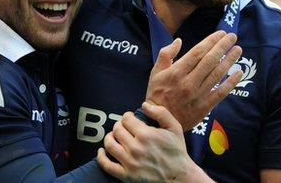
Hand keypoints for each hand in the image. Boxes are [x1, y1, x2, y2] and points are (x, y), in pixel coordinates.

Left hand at [97, 102, 213, 182]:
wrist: (179, 178)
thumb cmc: (177, 152)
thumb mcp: (175, 128)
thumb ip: (161, 112)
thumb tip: (144, 105)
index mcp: (146, 135)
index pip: (126, 119)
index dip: (127, 116)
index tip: (130, 118)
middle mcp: (135, 148)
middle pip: (117, 129)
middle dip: (119, 125)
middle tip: (124, 127)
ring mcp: (130, 163)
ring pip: (109, 144)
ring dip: (110, 137)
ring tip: (115, 136)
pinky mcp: (126, 176)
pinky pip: (107, 165)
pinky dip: (101, 156)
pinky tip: (102, 151)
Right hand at [145, 30, 242, 130]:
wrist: (159, 121)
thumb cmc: (157, 94)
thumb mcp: (155, 72)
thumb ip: (165, 54)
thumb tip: (178, 41)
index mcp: (177, 72)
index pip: (197, 52)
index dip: (211, 41)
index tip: (221, 33)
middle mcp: (189, 82)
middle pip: (210, 60)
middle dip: (223, 46)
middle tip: (233, 37)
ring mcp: (198, 94)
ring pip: (217, 74)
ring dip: (229, 60)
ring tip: (237, 50)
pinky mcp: (205, 106)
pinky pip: (221, 92)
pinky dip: (231, 82)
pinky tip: (239, 72)